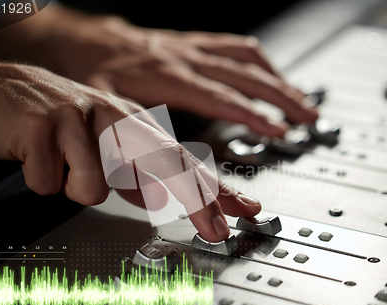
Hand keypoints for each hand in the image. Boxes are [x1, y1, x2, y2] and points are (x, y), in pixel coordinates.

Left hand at [0, 4, 317, 136]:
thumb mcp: (103, 111)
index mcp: (167, 78)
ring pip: (245, 59)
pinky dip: (259, 62)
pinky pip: (233, 47)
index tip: (277, 130)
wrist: (79, 40)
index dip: (250, 115)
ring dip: (277, 80)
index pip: (219, 99)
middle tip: (307, 119)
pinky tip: (270, 73)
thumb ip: (128, 145)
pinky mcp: (191, 45)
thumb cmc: (91, 73)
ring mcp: (191, 50)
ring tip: (301, 101)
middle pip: (243, 78)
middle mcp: (185, 60)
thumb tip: (150, 183)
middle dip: (280, 99)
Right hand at [0, 60, 261, 240]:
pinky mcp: (44, 124)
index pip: (182, 159)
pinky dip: (42, 179)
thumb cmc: (59, 121)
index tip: (243, 209)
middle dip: (198, 202)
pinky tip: (37, 156)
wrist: (2, 91)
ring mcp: (81, 119)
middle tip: (215, 231)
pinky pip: (50, 181)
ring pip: (95, 186)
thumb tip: (161, 198)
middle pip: (167, 164)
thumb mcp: (105, 149)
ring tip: (61, 164)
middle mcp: (115, 119)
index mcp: (133, 126)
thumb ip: (134, 175)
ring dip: (75, 187)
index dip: (215, 187)